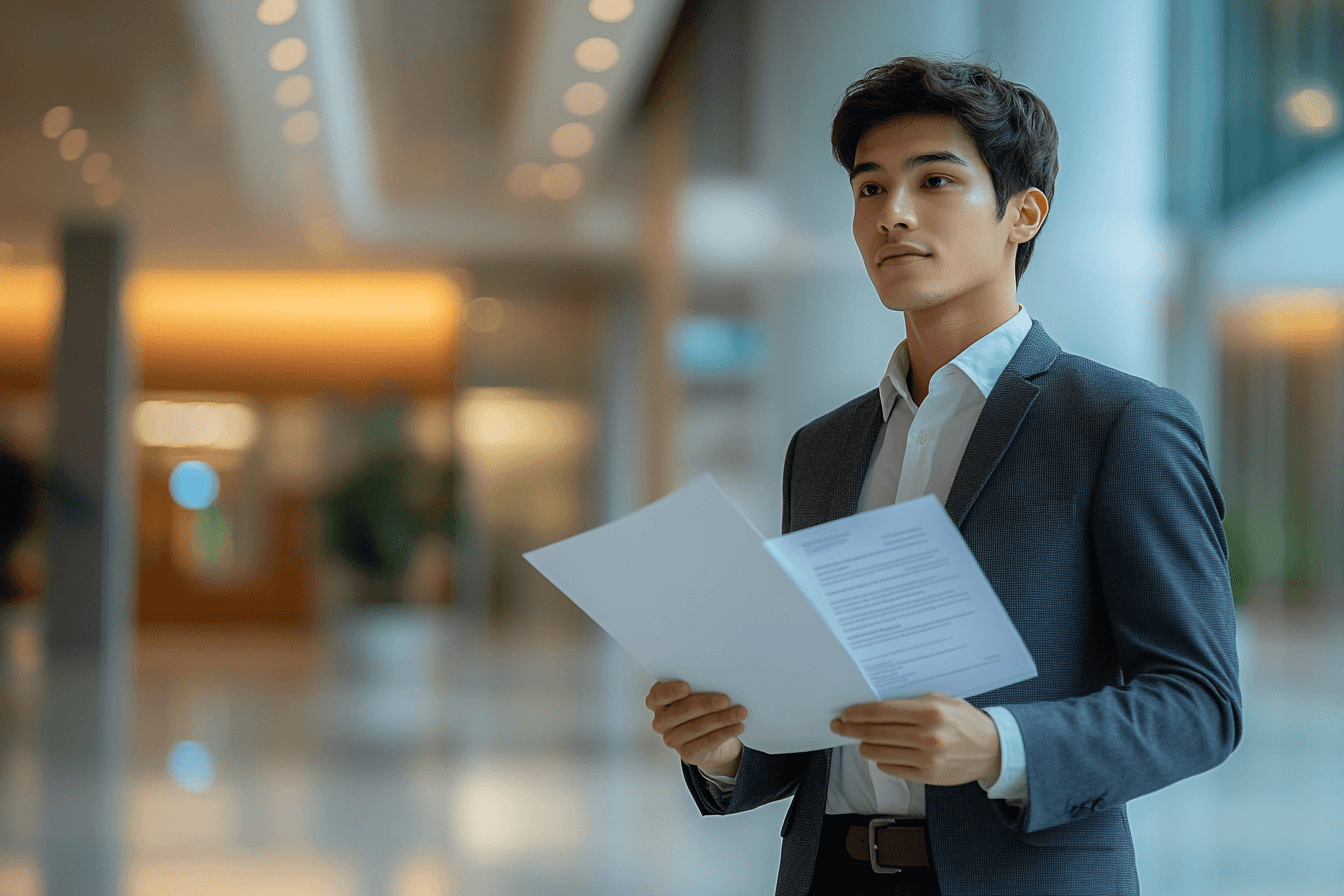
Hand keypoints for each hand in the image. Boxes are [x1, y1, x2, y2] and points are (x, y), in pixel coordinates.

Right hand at [646, 680, 745, 776]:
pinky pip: (706, 743)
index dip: (670, 691)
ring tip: (739, 712)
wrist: (714, 736)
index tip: (685, 687)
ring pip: (696, 727)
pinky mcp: (687, 754)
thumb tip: (719, 680)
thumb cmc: (703, 707)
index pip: (658, 694)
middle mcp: (662, 721)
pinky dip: (724, 733)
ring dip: (721, 719)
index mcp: (658, 700)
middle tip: (725, 700)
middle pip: (682, 711)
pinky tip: (737, 727)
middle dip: (705, 704)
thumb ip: (700, 686)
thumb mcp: (698, 692)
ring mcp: (672, 739)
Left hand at [830, 692, 1000, 786]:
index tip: (845, 714)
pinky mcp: (927, 776)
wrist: (992, 749)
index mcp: (928, 712)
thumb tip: (873, 706)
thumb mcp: (940, 700)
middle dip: (851, 729)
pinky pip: (890, 768)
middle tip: (839, 726)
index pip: (880, 712)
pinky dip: (883, 759)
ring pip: (878, 752)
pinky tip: (886, 752)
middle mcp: (926, 736)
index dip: (857, 713)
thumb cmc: (963, 720)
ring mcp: (926, 759)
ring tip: (864, 739)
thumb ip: (909, 702)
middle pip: (874, 733)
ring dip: (865, 745)